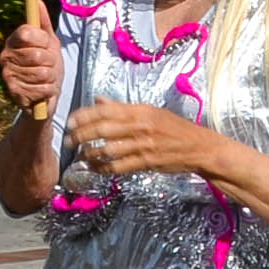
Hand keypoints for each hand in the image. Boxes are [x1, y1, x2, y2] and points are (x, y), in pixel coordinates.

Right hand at [0, 23, 62, 110]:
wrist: (44, 95)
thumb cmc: (47, 65)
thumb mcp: (50, 43)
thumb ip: (44, 23)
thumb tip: (39, 1)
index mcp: (13, 42)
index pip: (27, 32)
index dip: (42, 39)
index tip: (46, 45)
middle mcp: (6, 57)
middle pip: (38, 54)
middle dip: (51, 61)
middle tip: (47, 65)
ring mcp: (8, 75)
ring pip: (43, 72)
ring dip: (51, 77)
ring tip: (45, 78)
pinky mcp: (14, 92)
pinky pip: (43, 87)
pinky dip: (48, 90)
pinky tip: (42, 90)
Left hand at [67, 101, 224, 180]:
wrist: (199, 147)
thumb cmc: (175, 128)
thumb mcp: (152, 112)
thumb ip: (123, 108)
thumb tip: (99, 100)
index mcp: (140, 110)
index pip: (104, 110)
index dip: (83, 116)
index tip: (70, 122)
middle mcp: (140, 125)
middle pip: (101, 129)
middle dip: (80, 136)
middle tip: (69, 141)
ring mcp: (143, 144)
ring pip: (107, 149)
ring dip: (89, 154)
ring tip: (81, 155)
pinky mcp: (146, 162)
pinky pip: (117, 166)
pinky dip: (102, 168)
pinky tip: (96, 168)